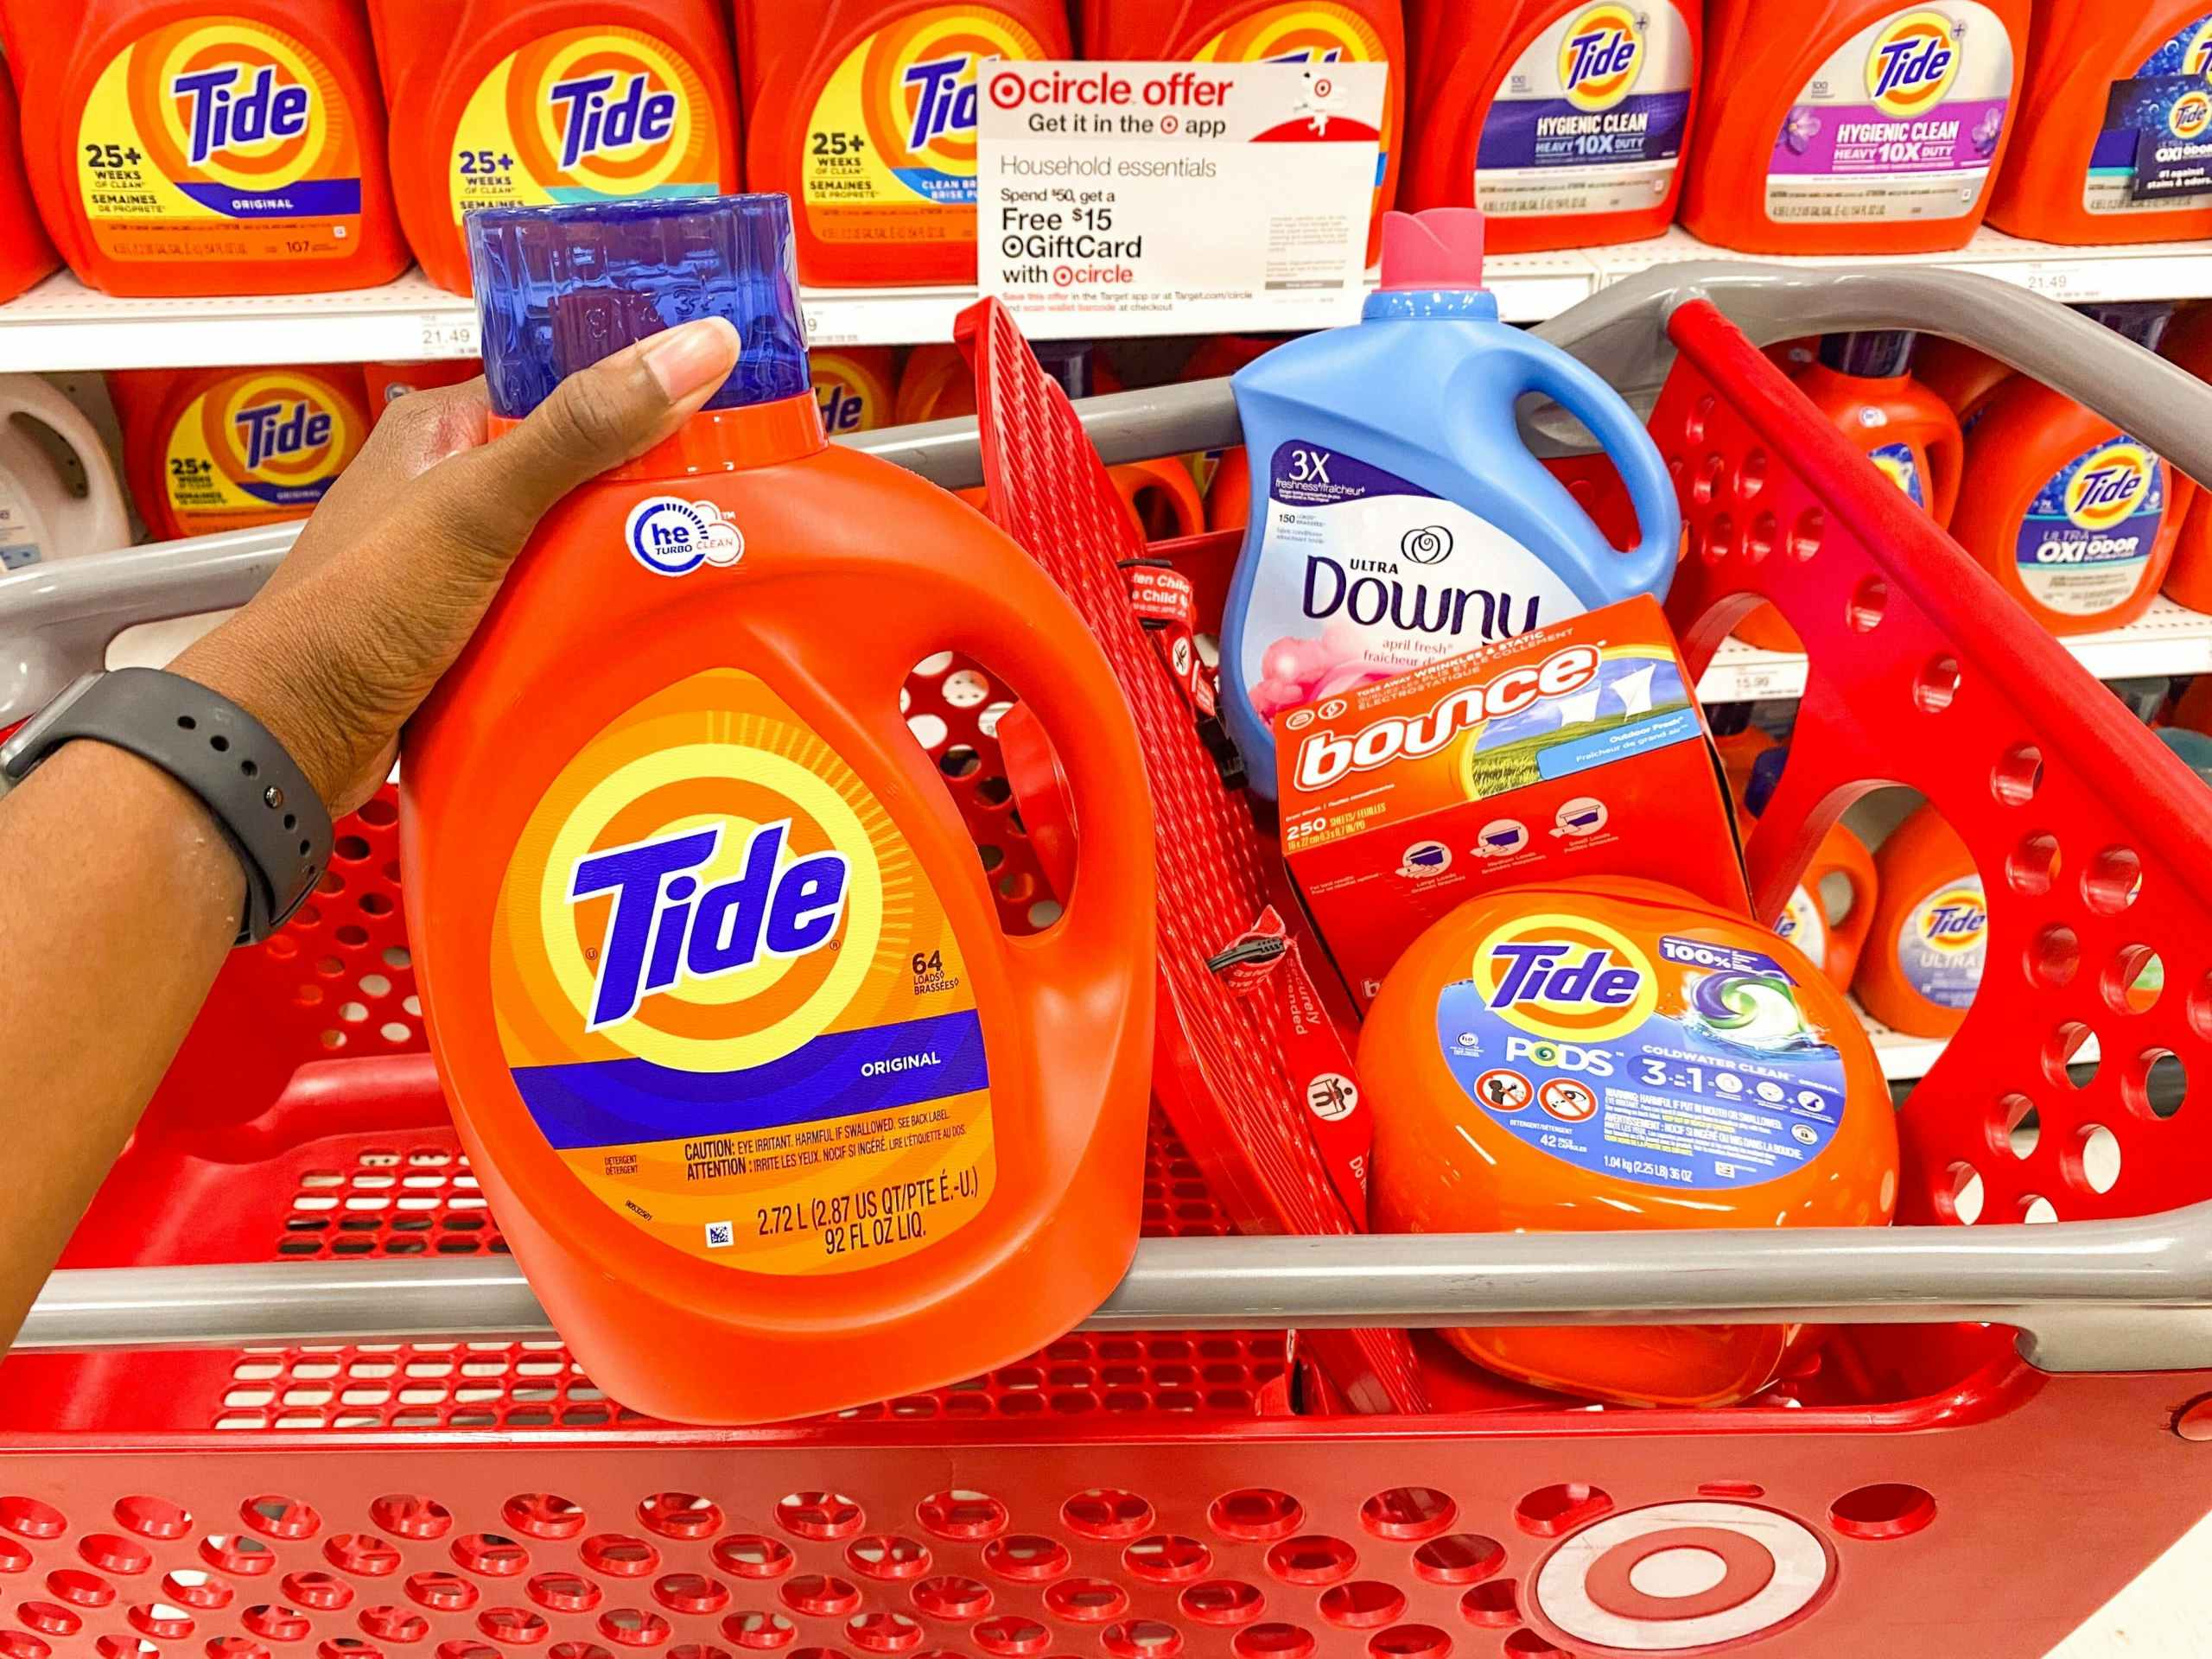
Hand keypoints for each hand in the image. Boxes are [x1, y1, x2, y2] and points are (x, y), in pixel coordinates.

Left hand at [172, 317, 741, 816]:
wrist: (290, 738)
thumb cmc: (354, 613)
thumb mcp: (483, 507)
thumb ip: (583, 428)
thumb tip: (691, 348)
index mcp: (442, 431)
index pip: (564, 385)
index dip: (640, 391)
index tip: (723, 404)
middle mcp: (451, 491)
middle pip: (581, 472)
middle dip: (646, 493)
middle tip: (724, 507)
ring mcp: (461, 564)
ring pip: (573, 547)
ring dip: (626, 564)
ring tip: (699, 572)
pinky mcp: (473, 631)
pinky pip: (557, 610)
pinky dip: (596, 621)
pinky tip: (638, 635)